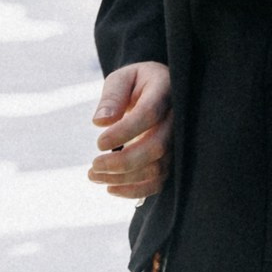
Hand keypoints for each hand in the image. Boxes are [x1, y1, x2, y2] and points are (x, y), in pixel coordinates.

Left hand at [89, 60, 173, 198]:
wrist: (157, 92)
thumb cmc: (136, 84)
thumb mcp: (122, 79)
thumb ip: (112, 96)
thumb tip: (101, 122)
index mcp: (165, 91)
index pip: (149, 114)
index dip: (124, 131)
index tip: (98, 143)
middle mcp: (177, 118)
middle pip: (157, 147)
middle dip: (122, 162)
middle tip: (94, 165)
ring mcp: (177, 141)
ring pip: (157, 168)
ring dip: (123, 179)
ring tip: (94, 175)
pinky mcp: (172, 159)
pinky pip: (159, 182)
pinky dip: (135, 191)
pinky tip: (111, 188)